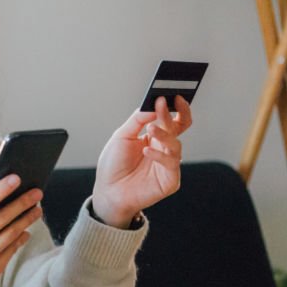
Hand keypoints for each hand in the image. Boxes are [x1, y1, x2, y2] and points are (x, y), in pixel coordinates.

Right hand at [0, 175, 42, 286]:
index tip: (16, 179)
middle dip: (22, 203)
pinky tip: (26, 229)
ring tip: (36, 209)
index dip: (1, 190)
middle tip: (37, 193)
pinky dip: (22, 237)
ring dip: (27, 219)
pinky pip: (13, 249)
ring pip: (11, 233)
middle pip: (2, 217)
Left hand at [92, 95, 191, 227]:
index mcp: (155, 136)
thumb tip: (153, 105)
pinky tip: (146, 150)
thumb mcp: (121, 136)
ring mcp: (168, 164)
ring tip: (150, 129)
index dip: (176, 107)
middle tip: (163, 105)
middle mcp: (164, 148)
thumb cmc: (114, 165)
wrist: (108, 192)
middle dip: (170, 116)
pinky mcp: (170, 180)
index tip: (173, 95)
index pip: (172, 119)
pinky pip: (171, 164)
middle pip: (178, 128)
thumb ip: (137, 120)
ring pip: (175, 144)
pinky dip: (159, 155)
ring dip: (163, 134)